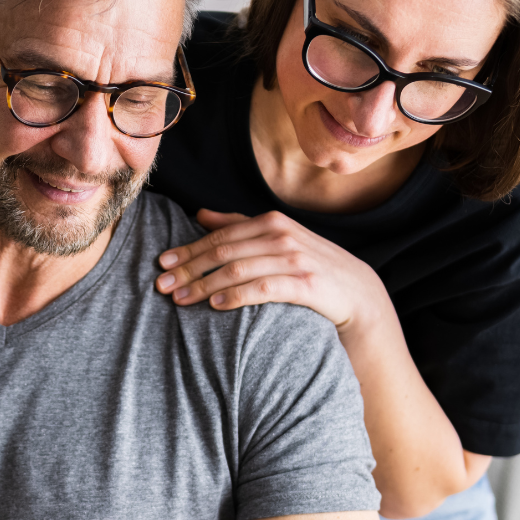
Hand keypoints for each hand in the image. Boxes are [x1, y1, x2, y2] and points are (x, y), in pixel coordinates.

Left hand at [155, 209, 385, 332]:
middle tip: (162, 286)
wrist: (357, 293)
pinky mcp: (304, 284)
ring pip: (237, 270)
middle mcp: (281, 235)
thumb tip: (199, 214)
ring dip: (204, 286)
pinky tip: (214, 305)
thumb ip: (239, 225)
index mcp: (271, 222)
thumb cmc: (309, 266)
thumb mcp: (277, 239)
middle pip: (223, 252)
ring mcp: (294, 259)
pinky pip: (261, 288)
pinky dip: (234, 296)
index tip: (162, 264)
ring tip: (180, 300)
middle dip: (188, 269)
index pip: (219, 235)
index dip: (188, 250)